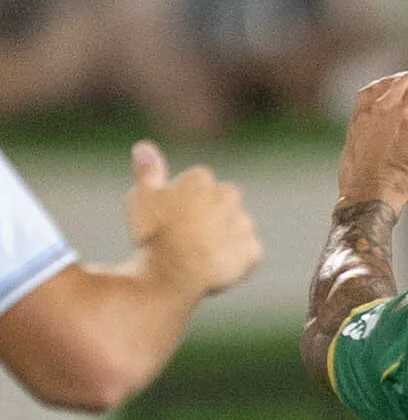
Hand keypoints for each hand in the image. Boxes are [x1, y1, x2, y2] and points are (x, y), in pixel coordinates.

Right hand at [127, 143, 260, 297]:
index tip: (171, 217)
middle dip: (209, 215)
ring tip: (199, 253)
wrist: (174, 273)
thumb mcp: (142, 198)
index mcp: (201, 179)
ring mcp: (243, 223)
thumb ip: (148, 171)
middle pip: (221, 202)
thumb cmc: (153, 234)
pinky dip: (237, 260)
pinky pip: (247, 252)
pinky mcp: (253, 250)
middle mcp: (229, 195)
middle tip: (186, 235)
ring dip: (223, 237)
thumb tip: (144, 146)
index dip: (183, 202)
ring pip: (235, 226)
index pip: (197, 183)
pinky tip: (217, 266)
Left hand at [336, 61, 407, 209]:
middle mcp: (386, 107)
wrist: (371, 192)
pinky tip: (386, 93)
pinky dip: (381, 88)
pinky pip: (368, 91)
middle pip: (406, 80)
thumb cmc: (404, 178)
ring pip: (386, 82)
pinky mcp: (356, 117)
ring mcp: (367, 110)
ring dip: (401, 82)